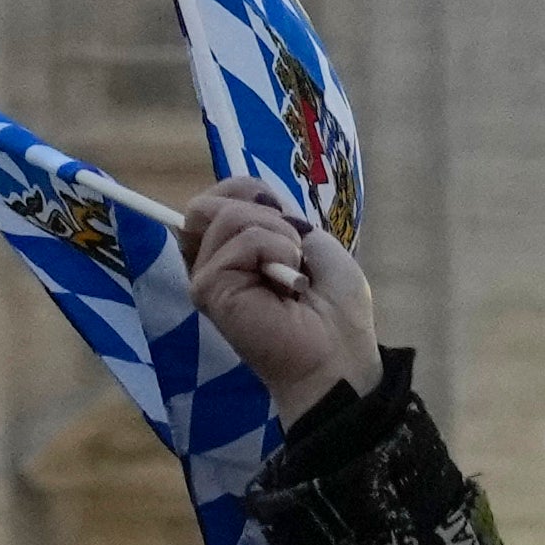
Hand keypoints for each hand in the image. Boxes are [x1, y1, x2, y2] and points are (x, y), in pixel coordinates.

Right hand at [177, 175, 379, 420]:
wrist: (338, 352)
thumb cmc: (334, 304)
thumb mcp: (312, 239)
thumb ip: (273, 214)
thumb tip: (243, 195)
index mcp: (235, 249)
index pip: (224, 194)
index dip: (252, 193)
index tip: (286, 219)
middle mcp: (212, 261)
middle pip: (213, 201)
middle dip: (263, 213)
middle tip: (292, 251)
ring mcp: (206, 276)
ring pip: (227, 215)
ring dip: (278, 236)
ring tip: (293, 274)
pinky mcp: (208, 289)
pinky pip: (241, 240)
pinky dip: (276, 250)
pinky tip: (287, 284)